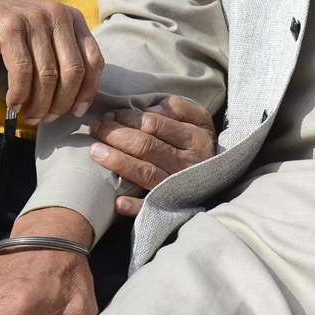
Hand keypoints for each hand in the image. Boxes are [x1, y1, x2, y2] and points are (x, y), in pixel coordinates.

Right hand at [0, 0, 103, 124]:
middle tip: (46, 119)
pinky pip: (23, 72)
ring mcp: (34, 19)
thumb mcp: (41, 36)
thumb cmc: (6, 30)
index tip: (77, 112)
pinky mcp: (10, 27)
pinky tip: (13, 105)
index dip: (88, 91)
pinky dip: (20, 94)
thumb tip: (79, 100)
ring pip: (48, 76)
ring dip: (39, 104)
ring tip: (29, 116)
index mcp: (71, 18)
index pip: (93, 60)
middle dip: (61, 103)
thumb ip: (61, 56)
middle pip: (73, 72)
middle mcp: (57, 15)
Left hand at [90, 96, 214, 213]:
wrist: (220, 180)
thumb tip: (151, 107)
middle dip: (116, 134)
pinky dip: (135, 206)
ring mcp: (178, 185)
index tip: (111, 113)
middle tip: (95, 127)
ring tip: (94, 151)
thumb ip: (179, 108)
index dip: (129, 117)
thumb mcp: (200, 120)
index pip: (155, 124)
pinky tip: (117, 202)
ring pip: (144, 172)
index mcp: (195, 138)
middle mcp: (188, 162)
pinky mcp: (172, 207)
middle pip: (146, 145)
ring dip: (116, 161)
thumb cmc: (199, 145)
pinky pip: (151, 206)